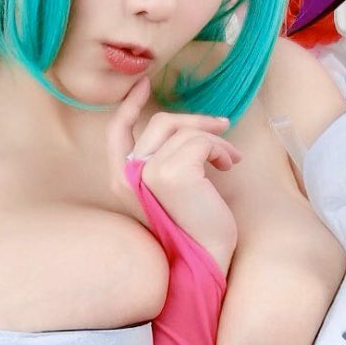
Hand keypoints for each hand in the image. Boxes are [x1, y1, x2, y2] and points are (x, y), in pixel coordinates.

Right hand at [107, 75, 241, 274]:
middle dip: (196, 120)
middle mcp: (129, 175)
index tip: (144, 85)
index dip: (130, 105)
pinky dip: (220, 150)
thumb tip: (186, 127)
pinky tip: (227, 167)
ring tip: (229, 160)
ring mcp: (148, 173)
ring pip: (186, 132)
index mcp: (122, 180)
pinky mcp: (172, 173)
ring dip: (215, 141)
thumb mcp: (170, 188)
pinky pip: (201, 142)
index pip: (116, 131)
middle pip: (161, 123)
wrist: (205, 259)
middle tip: (222, 126)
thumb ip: (163, 160)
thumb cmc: (195, 227)